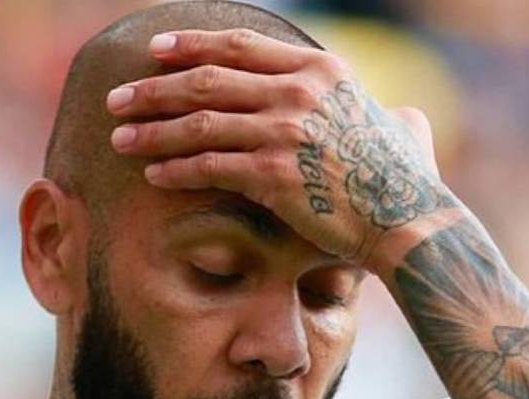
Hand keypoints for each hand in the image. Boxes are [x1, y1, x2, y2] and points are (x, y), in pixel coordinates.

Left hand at [106, 28, 460, 267]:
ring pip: (199, 124)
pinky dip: (176, 169)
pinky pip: (209, 166)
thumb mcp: (402, 127)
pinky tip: (152, 175)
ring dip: (152, 131)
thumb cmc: (405, 181)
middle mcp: (299, 92)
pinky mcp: (274, 175)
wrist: (410, 222)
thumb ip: (387, 112)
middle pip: (207, 81)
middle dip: (154, 89)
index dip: (191, 46)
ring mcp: (285, 131)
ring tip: (119, 139)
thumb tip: (404, 115)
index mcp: (320, 71)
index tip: (155, 51)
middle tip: (118, 99)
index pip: (239, 46)